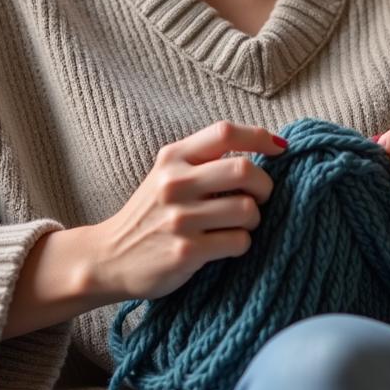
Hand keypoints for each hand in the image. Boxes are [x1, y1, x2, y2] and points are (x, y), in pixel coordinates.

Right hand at [90, 121, 286, 301]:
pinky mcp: (186, 251)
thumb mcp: (168, 174)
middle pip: (244, 170)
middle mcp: (174, 183)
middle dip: (265, 185)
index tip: (279, 149)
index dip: (260, 136)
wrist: (110, 257)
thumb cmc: (152, 213)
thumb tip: (268, 146)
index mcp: (173, 157)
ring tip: (238, 224)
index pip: (225, 132)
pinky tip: (224, 245)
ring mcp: (179, 219)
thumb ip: (206, 159)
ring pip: (247, 209)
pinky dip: (241, 244)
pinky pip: (239, 242)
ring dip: (254, 219)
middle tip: (260, 197)